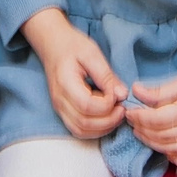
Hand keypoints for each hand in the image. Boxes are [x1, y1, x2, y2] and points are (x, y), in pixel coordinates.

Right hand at [22, 7, 126, 138]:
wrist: (53, 45)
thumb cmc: (72, 46)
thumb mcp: (92, 54)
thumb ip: (107, 76)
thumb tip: (122, 95)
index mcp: (65, 83)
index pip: (87, 106)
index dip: (107, 105)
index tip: (117, 94)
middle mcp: (59, 100)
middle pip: (84, 123)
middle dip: (108, 120)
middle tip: (122, 107)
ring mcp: (59, 108)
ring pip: (81, 131)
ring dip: (103, 128)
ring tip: (116, 113)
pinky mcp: (64, 111)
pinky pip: (78, 130)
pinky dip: (95, 129)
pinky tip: (107, 117)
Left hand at [126, 37, 176, 168]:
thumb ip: (160, 91)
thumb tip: (135, 92)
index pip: (155, 120)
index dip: (138, 117)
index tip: (129, 111)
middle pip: (160, 137)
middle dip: (142, 130)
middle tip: (132, 122)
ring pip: (171, 150)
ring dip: (153, 143)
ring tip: (143, 132)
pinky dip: (173, 157)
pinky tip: (165, 147)